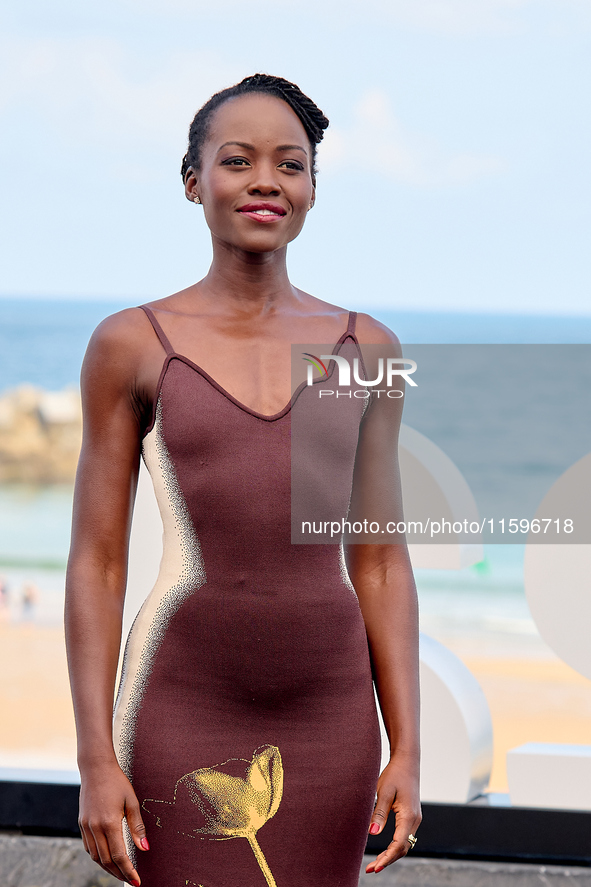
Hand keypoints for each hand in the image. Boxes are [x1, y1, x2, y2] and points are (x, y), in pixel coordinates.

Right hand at [78, 759, 148, 884]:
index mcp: (109, 822)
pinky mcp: (82, 824)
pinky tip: (107, 857)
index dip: (128, 871)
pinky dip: (98, 857)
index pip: (119, 856)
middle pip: (106, 861)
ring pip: (96, 857)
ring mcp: (86, 826)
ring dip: (108, 868)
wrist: (96, 768)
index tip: (137, 881)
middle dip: (119, 873)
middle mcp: (95, 827)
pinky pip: (89, 848)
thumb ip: (137, 826)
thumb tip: (145, 848)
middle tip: (130, 880)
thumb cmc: (117, 782)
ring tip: (121, 872)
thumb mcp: (131, 801)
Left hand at [365, 754, 421, 873]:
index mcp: (408, 815)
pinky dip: (395, 847)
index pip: (398, 845)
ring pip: (405, 845)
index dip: (387, 858)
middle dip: (387, 860)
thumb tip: (372, 833)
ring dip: (391, 856)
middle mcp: (415, 820)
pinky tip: (384, 851)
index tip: (375, 868)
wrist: (407, 762)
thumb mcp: (383, 791)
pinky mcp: (412, 817)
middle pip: (403, 849)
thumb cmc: (394, 774)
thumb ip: (379, 813)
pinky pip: (405, 837)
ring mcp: (415, 819)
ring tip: (375, 864)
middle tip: (370, 869)